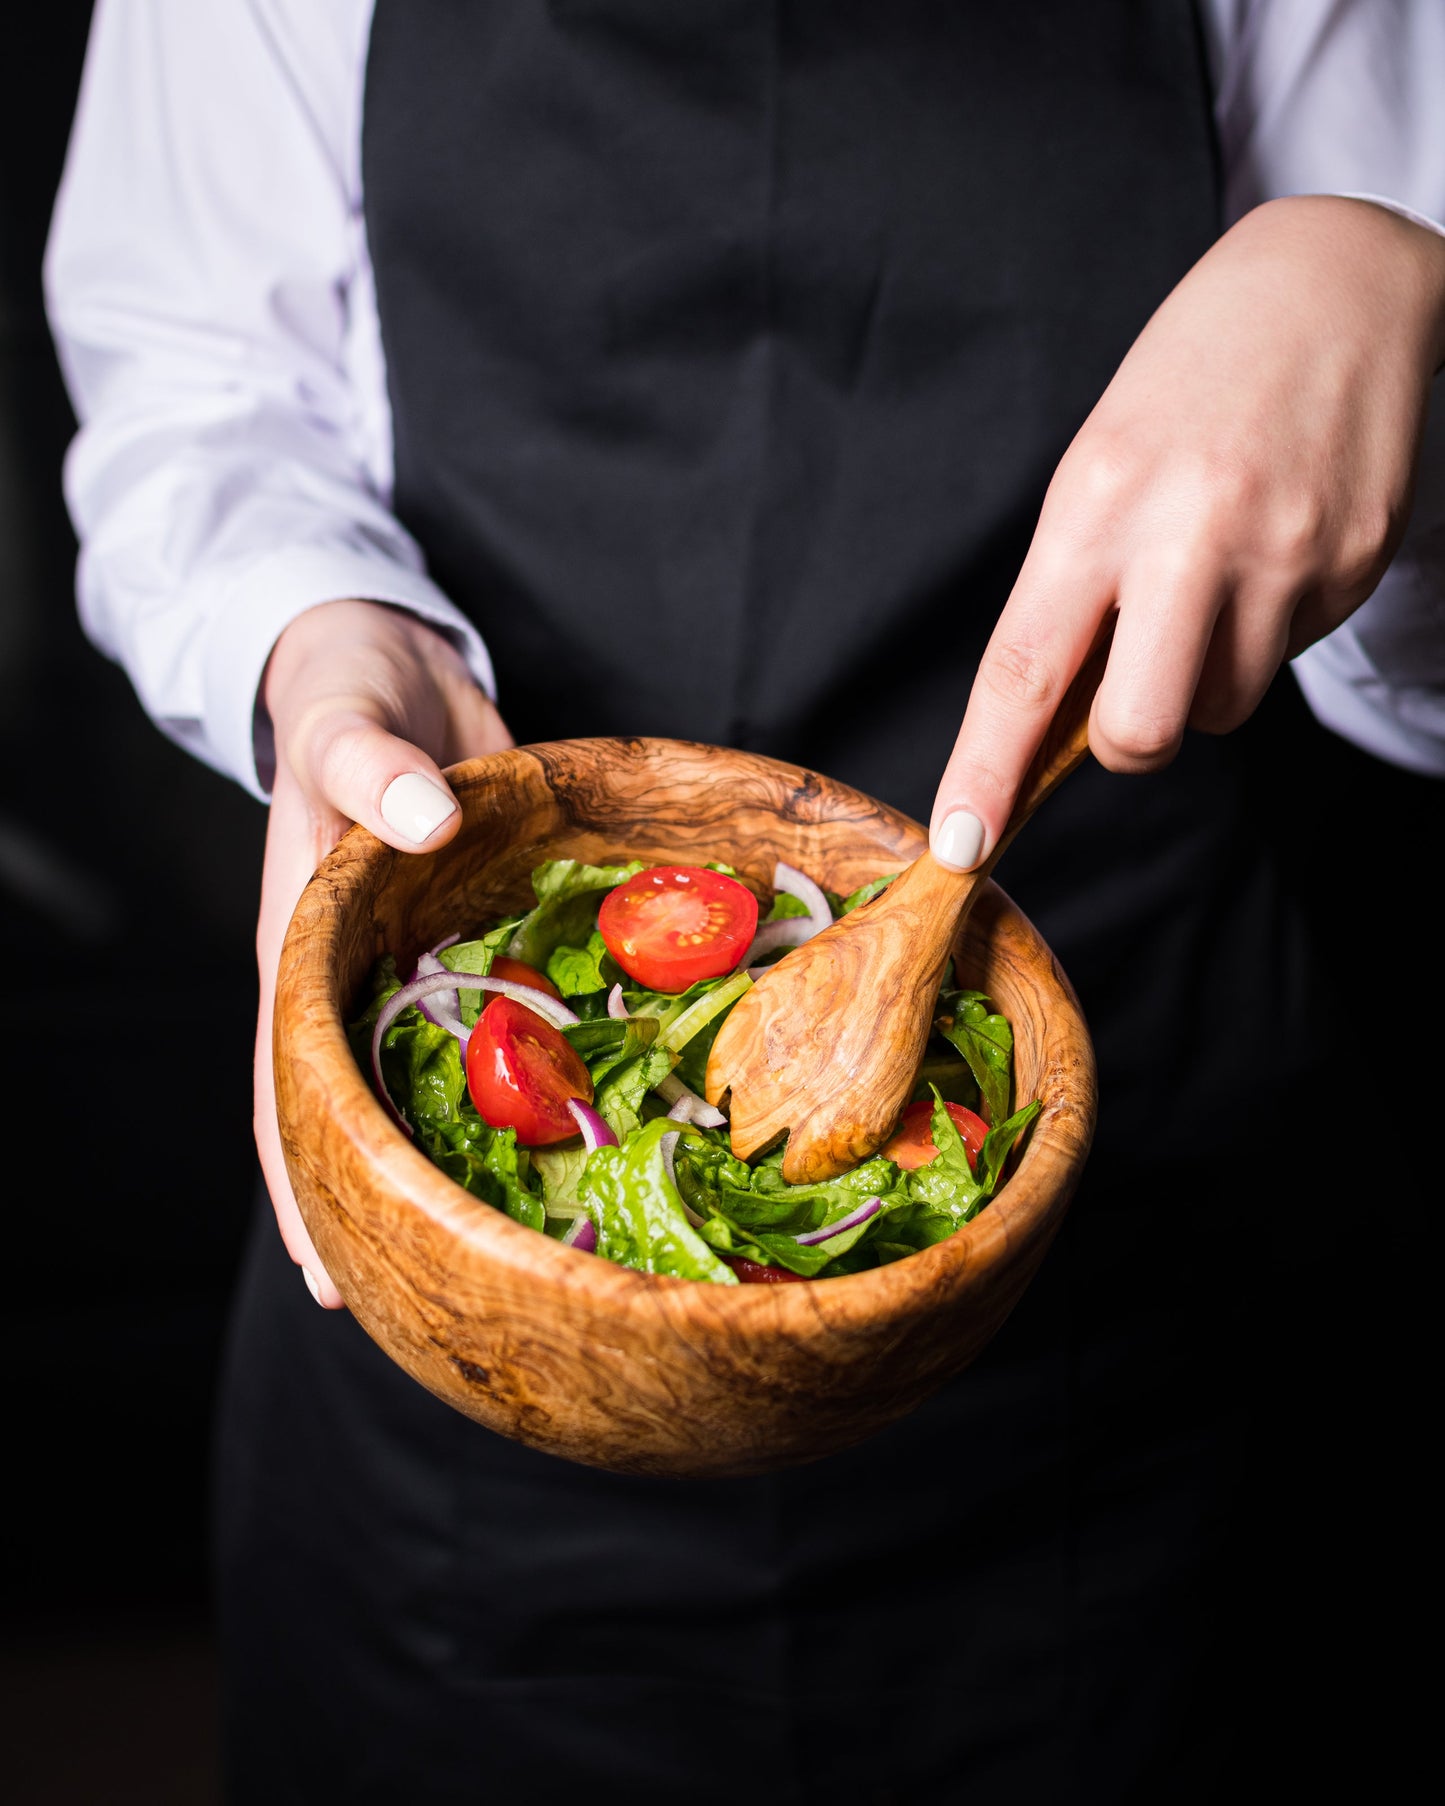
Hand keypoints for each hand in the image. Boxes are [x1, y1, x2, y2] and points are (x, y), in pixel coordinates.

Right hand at [256, 600, 512, 1306]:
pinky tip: (607, 1109)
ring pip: (454, 1076)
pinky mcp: (493, 933)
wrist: (396, 663)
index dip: (305, 1192)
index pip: (293, 1091)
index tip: (336, 1285)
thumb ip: (364, 767)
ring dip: (488, 1147)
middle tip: (465, 1300)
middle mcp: (366, 979)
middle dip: (405, 1203)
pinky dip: (555, 1059)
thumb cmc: (343, 695)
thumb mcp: (338, 719)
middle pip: (374, 1111)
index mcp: (305, 953)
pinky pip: (525, 1011)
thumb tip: (413, 822)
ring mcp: (433, 965)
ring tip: (542, 1237)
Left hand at [930, 195, 1444, 870]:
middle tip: (1130, 695)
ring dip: (1205, 679)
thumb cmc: (1185, 384)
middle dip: (1127, 744)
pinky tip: (1272, 545)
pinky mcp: (1353, 563)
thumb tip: (1055, 724)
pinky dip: (1267, 630)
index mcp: (1097, 504)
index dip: (987, 770)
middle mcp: (1190, 534)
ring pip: (1225, 708)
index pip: (1024, 671)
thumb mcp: (1098, 465)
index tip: (962, 844)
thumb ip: (1074, 590)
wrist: (1331, 284)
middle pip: (1140, 732)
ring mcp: (1284, 553)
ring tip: (1213, 576)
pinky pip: (1290, 657)